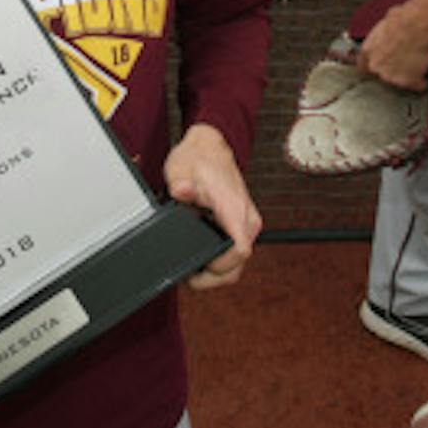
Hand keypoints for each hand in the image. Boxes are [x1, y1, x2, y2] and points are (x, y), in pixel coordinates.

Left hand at [164, 123, 261, 288]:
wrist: (210, 149)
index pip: (239, 251)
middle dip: (212, 278)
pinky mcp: (242, 228)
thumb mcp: (181, 167)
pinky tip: (201, 257)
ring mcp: (246, 226)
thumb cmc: (197, 159)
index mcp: (234, 208)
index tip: (198, 269)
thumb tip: (181, 191)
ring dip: (215, 272)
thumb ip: (181, 182)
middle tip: (188, 276)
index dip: (219, 268)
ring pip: (236, 265)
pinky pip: (234, 255)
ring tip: (192, 268)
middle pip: (237, 266)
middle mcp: (247, 219)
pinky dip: (218, 262)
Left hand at [354, 1, 427, 90]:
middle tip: (406, 61)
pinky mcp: (408, 81)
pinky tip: (426, 79)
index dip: (373, 65)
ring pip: (399, 80)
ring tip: (418, 67)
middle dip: (393, 69)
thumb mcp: (387, 20)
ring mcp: (391, 76)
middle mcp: (376, 66)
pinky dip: (421, 83)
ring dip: (407, 75)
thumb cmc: (403, 18)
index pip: (363, 65)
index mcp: (368, 50)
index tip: (381, 65)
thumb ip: (386, 30)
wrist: (417, 26)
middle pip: (383, 73)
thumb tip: (392, 24)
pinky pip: (416, 85)